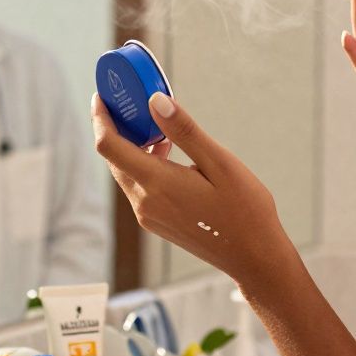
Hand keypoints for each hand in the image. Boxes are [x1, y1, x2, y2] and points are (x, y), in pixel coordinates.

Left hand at [90, 92, 293, 284]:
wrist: (254, 257)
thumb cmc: (245, 210)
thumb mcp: (220, 163)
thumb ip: (185, 131)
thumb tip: (155, 101)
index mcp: (158, 184)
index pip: (109, 146)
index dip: (101, 118)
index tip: (102, 97)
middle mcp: (145, 203)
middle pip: (114, 158)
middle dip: (117, 129)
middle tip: (132, 103)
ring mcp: (149, 216)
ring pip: (127, 173)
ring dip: (133, 148)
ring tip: (157, 126)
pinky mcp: (157, 223)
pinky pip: (139, 187)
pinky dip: (145, 166)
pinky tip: (168, 155)